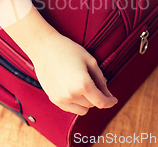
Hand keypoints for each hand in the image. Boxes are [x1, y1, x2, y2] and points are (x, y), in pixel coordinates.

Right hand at [0, 0, 116, 114]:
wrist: (44, 48)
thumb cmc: (67, 50)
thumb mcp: (90, 61)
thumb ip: (101, 79)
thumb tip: (107, 94)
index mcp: (83, 84)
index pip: (101, 102)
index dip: (110, 102)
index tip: (113, 100)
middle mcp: (72, 94)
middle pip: (92, 105)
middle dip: (97, 97)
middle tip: (93, 83)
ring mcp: (61, 98)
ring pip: (82, 109)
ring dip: (86, 102)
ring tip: (82, 87)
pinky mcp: (54, 99)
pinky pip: (70, 108)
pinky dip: (75, 103)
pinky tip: (73, 90)